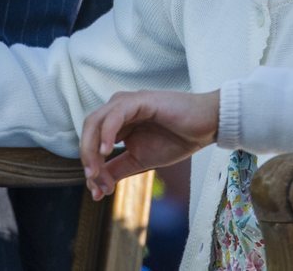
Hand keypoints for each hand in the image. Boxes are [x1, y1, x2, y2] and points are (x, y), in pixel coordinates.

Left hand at [79, 90, 218, 200]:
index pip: (92, 141)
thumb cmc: (177, 139)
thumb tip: (98, 186)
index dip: (90, 167)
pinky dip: (106, 134)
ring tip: (97, 173)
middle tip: (96, 185)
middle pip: (88, 130)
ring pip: (95, 122)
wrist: (205, 127)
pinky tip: (108, 152)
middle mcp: (118, 109)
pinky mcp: (138, 100)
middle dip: (87, 159)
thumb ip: (118, 169)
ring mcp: (126, 103)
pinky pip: (114, 116)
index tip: (98, 193)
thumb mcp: (140, 160)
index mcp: (117, 122)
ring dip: (91, 150)